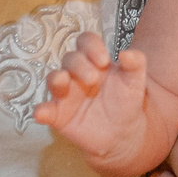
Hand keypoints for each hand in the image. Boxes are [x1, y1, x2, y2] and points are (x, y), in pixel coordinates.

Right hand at [34, 32, 151, 171]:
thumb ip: (136, 64)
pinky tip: (41, 113)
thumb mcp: (135, 81)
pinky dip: (41, 110)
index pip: (86, 42)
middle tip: (94, 79)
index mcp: (94, 60)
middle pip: (70, 59)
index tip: (104, 59)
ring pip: (54, 79)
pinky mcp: (58, 115)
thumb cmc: (126, 102)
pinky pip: (45, 110)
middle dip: (79, 65)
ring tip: (62, 81)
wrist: (123, 133)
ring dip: (56, 79)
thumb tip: (127, 53)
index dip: (91, 46)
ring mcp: (65, 94)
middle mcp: (76, 73)